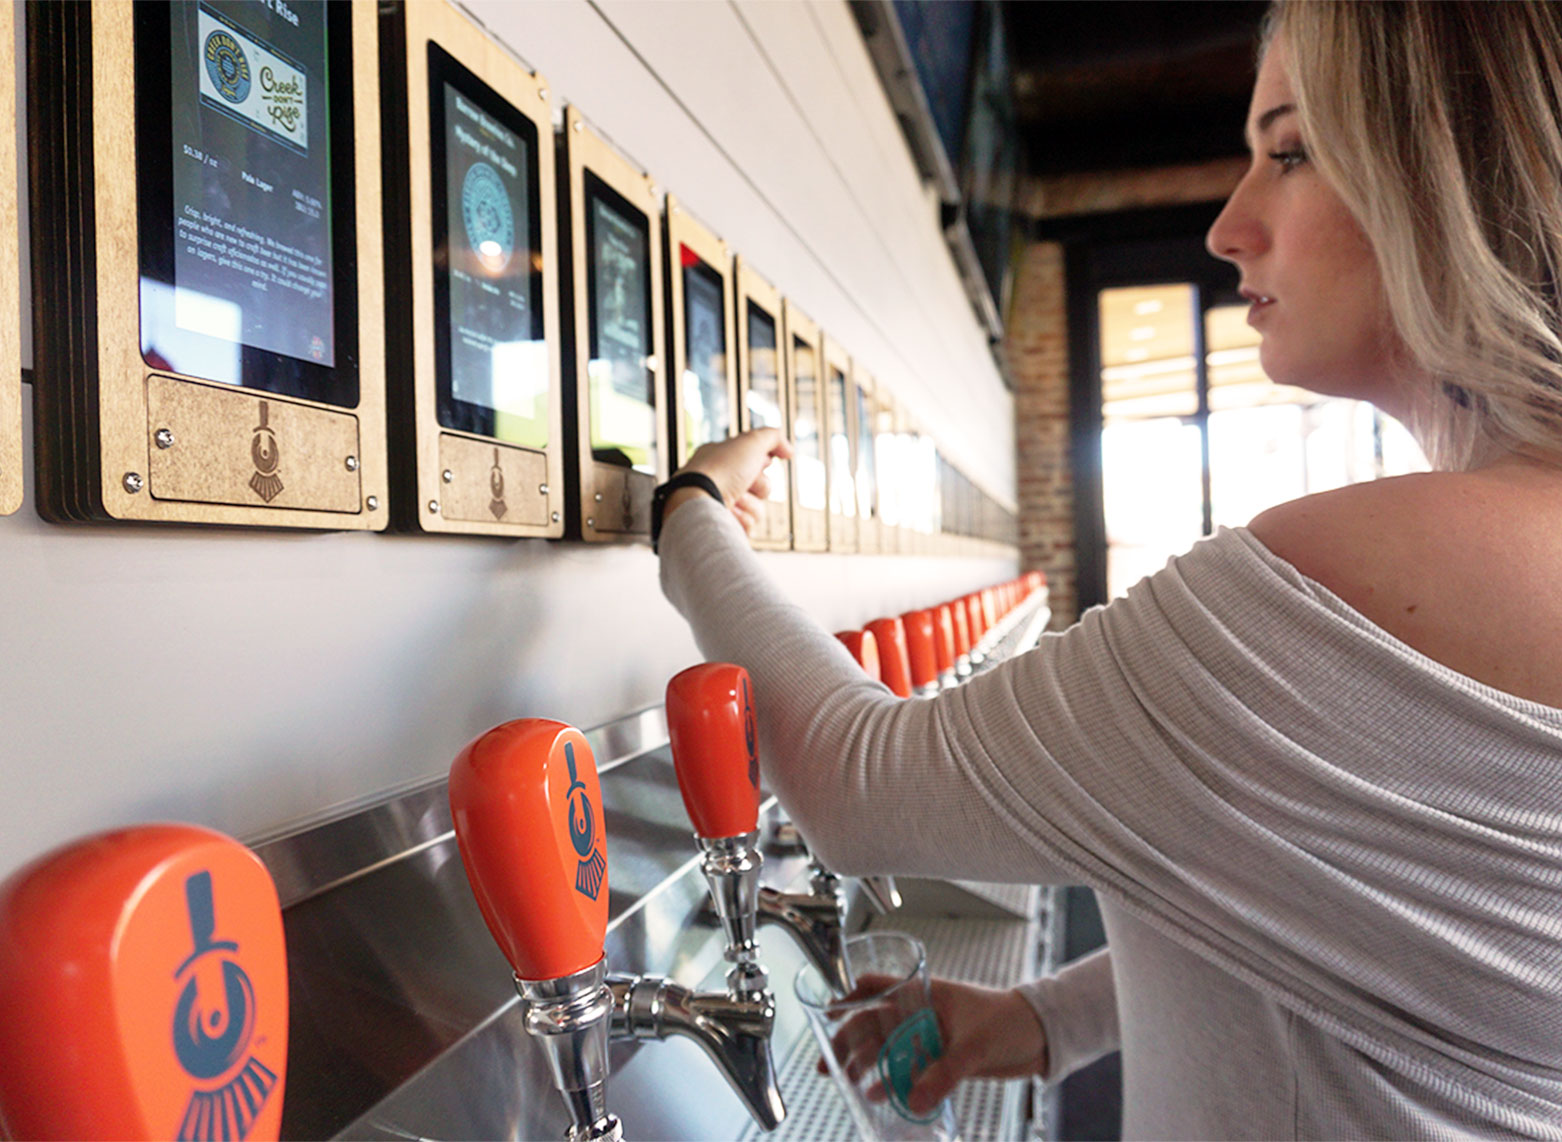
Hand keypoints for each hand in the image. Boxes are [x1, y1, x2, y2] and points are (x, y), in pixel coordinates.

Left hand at [668, 429, 793, 535]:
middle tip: (746, 482)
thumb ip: (773, 437)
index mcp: (721, 458)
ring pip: (757, 508)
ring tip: (733, 501)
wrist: (699, 503)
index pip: (753, 459)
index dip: (762, 461)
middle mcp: (720, 481)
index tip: (761, 462)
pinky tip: (729, 516)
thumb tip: (788, 450)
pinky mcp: (724, 526)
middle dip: (759, 485)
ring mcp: (721, 505)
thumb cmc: (721, 470)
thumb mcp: (751, 442)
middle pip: (761, 486)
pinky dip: (742, 520)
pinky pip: (748, 525)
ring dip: (750, 504)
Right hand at [821, 976, 1047, 1118]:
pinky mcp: (942, 1059)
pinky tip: (882, 1095)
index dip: (849, 998)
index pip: (877, 987)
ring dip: (868, 1064)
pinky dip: (893, 1082)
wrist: (1041, 1037)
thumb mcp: (974, 1045)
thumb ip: (945, 1074)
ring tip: (849, 1083)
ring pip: (888, 1049)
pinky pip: (909, 1070)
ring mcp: (930, 1037)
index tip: (826, 1016)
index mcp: (925, 993)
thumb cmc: (1010, 1021)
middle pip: (875, 1023)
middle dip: (849, 1042)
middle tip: (828, 1064)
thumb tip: (915, 1101)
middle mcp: (921, 1013)